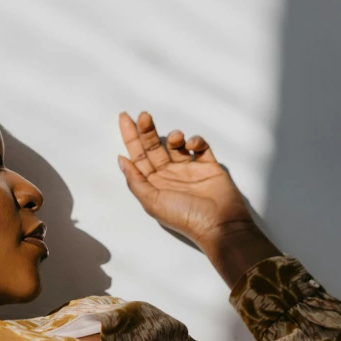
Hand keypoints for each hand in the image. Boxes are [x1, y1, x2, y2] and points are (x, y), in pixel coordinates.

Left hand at [117, 111, 251, 249]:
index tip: (124, 118)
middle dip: (147, 131)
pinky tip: (191, 144)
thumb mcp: (152, 202)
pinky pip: (200, 147)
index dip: (130, 138)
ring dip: (174, 137)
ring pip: (176, 145)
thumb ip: (135, 180)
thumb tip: (121, 159)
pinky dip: (195, 141)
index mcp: (154, 184)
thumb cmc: (184, 216)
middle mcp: (169, 175)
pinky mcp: (209, 166)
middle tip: (143, 115)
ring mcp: (189, 169)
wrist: (220, 224)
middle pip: (154, 147)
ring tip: (176, 137)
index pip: (139, 156)